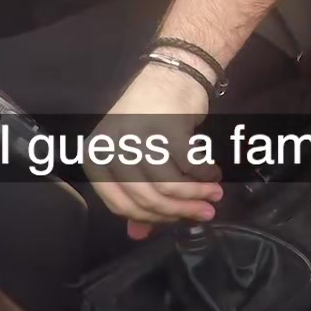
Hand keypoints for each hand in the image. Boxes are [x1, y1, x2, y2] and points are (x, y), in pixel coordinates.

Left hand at [84, 62, 223, 240]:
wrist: (170, 74)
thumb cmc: (149, 119)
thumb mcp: (133, 158)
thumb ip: (134, 196)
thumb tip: (137, 236)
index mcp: (96, 158)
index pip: (122, 205)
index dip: (152, 218)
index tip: (176, 219)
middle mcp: (112, 147)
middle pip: (147, 197)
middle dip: (181, 210)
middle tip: (206, 213)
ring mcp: (138, 136)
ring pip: (169, 185)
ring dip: (197, 194)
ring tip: (215, 194)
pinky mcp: (167, 127)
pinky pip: (189, 165)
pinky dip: (205, 174)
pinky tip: (213, 173)